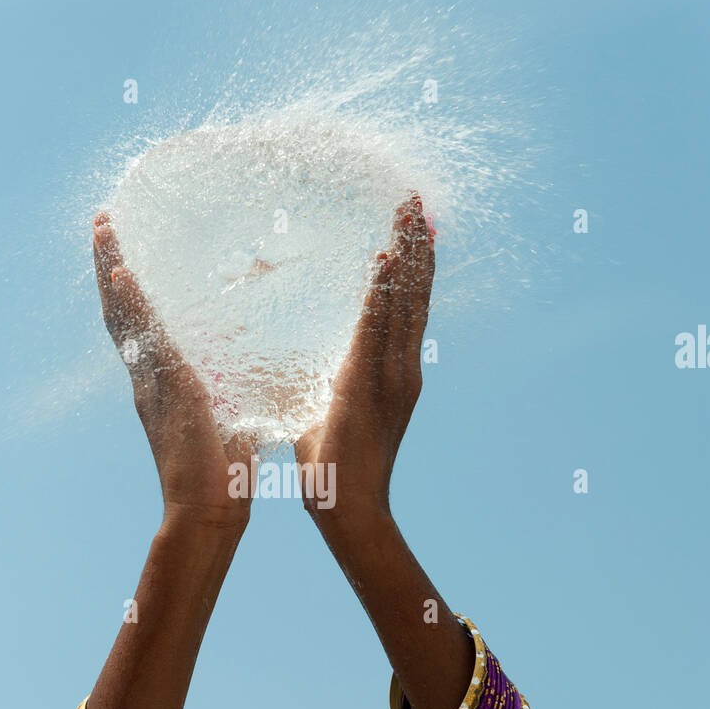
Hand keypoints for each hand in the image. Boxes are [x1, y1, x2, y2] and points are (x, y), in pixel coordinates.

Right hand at [93, 211, 256, 528]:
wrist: (209, 513)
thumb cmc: (224, 475)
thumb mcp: (232, 416)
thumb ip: (233, 387)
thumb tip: (251, 361)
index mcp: (162, 386)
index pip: (141, 326)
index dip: (129, 290)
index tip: (122, 253)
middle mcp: (147, 380)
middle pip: (119, 312)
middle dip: (108, 266)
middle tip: (101, 221)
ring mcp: (152, 384)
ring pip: (123, 316)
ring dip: (110, 269)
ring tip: (102, 227)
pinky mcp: (168, 390)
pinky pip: (143, 339)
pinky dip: (131, 304)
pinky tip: (120, 272)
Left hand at [294, 194, 434, 522]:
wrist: (349, 508)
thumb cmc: (332, 467)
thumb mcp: (323, 409)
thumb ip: (319, 382)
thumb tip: (294, 366)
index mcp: (393, 372)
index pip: (405, 307)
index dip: (410, 265)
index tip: (410, 227)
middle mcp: (402, 368)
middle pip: (414, 293)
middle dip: (416, 244)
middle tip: (415, 200)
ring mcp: (393, 376)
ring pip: (404, 302)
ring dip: (405, 254)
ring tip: (408, 212)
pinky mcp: (371, 385)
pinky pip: (378, 328)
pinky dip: (383, 292)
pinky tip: (384, 259)